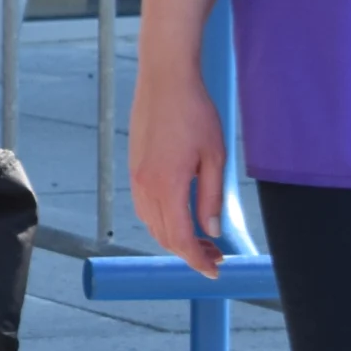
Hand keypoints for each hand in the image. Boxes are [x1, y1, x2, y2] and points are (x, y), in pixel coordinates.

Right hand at [126, 56, 227, 279]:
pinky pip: (145, 208)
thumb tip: (213, 230)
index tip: (215, 270)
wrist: (165, 80)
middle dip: (189, 253)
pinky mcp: (134, 169)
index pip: (180, 238)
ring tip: (202, 239)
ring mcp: (136, 178)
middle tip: (216, 256)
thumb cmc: (194, 113)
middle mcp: (146, 186)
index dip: (197, 260)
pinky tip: (181, 216)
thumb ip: (212, 198)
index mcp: (167, 186)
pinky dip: (163, 222)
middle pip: (164, 236)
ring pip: (152, 224)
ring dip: (175, 238)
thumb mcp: (215, 157)